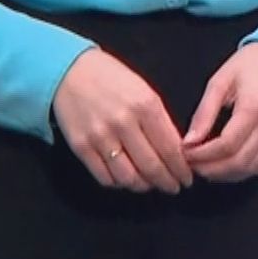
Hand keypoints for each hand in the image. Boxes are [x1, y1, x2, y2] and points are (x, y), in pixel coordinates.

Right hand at [51, 48, 193, 193]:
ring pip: (128, 178)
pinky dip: (119, 184)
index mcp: (145, 105)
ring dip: (144, 186)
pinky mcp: (81, 147)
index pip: (170, 149)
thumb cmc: (112, 78)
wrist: (70, 71)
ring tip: (150, 185)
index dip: (181, 169)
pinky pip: (105, 177)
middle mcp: (124, 123)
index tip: (187, 178)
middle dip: (167, 183)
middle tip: (174, 188)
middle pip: (151, 167)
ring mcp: (100, 137)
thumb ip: (160, 120)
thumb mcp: (144, 90)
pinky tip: (126, 179)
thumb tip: (176, 151)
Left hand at [182, 43, 257, 181]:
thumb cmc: (254, 63)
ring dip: (224, 174)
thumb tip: (190, 140)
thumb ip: (205, 112)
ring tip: (204, 166)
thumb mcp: (221, 80)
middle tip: (191, 164)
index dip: (202, 155)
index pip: (227, 145)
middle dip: (210, 169)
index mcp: (255, 106)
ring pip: (251, 169)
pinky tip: (223, 164)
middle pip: (239, 162)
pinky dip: (239, 170)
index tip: (185, 153)